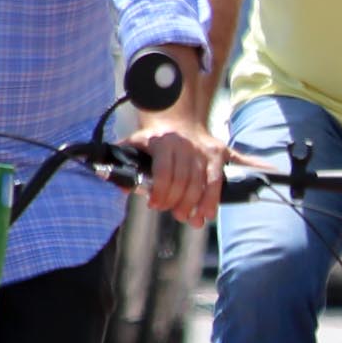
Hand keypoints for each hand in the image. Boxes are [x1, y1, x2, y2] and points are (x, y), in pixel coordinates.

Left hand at [133, 113, 225, 228]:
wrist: (179, 122)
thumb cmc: (155, 139)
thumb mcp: (136, 144)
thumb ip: (125, 163)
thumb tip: (122, 187)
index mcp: (163, 143)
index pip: (164, 172)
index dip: (160, 192)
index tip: (154, 205)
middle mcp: (186, 146)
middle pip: (185, 181)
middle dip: (179, 203)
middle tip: (175, 215)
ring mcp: (204, 149)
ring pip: (204, 182)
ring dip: (198, 206)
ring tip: (193, 220)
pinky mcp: (219, 153)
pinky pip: (219, 179)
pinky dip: (215, 198)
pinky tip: (209, 213)